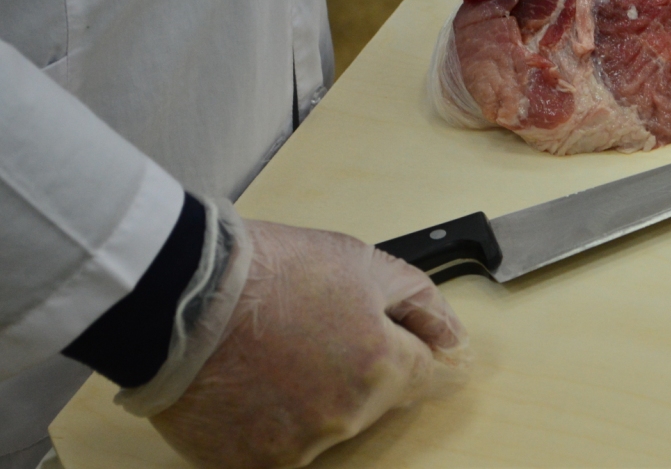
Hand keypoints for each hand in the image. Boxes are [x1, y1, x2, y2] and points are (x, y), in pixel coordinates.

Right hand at [149, 219, 466, 468]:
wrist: (178, 293)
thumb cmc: (268, 271)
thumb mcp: (362, 262)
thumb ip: (420, 303)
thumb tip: (452, 336)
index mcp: (381, 367)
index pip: (433, 376)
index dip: (420, 351)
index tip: (399, 340)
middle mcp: (345, 418)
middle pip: (375, 399)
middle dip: (358, 365)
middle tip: (312, 326)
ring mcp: (295, 448)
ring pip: (326, 423)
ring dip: (311, 395)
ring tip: (271, 350)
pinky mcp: (248, 464)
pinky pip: (277, 444)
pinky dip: (268, 419)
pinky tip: (247, 380)